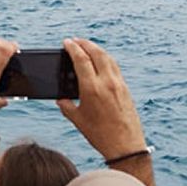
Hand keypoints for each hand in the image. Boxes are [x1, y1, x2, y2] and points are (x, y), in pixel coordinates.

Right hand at [57, 38, 146, 159]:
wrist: (125, 145)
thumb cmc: (100, 134)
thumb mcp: (77, 119)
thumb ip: (66, 106)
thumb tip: (61, 98)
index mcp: (92, 88)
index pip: (81, 59)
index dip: (72, 48)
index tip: (66, 42)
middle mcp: (107, 82)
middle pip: (96, 53)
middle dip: (85, 43)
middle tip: (76, 40)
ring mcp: (118, 84)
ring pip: (108, 58)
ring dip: (97, 49)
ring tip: (87, 47)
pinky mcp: (126, 88)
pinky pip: (115, 67)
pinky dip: (106, 59)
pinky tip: (101, 61)